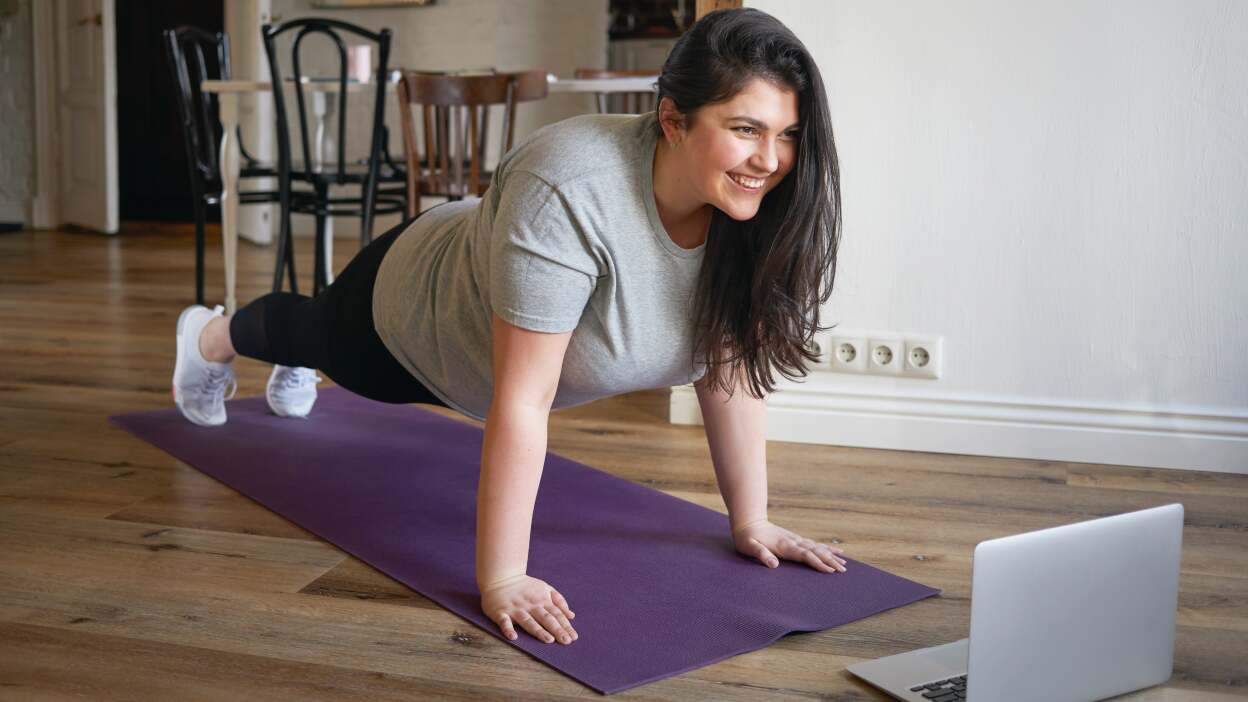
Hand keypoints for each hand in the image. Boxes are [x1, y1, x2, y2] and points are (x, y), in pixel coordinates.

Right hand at [480, 574, 577, 644]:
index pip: (556, 614)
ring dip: (538, 631)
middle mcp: (530, 605)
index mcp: (542, 600)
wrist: (501, 576)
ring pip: (528, 621)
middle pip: (545, 618)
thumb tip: (571, 616)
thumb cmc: (525, 585)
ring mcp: (515, 609)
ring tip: (549, 640)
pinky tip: (514, 637)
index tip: (573, 637)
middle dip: (556, 630)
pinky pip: (504, 622)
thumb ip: (559, 601)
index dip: (565, 625)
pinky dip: (508, 629)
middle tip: (566, 641)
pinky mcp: (500, 612)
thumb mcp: (545, 588)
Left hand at [732, 519, 847, 572]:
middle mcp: (793, 542)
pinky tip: (836, 551)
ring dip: (831, 555)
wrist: (748, 522)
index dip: (818, 563)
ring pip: (817, 548)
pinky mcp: (795, 540)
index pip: (805, 555)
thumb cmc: (746, 537)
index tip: (830, 571)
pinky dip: (826, 548)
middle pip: (816, 551)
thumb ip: (761, 554)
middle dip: (830, 560)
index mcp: (784, 546)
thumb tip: (774, 565)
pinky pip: (814, 545)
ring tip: (844, 563)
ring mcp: (795, 540)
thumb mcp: (749, 547)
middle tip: (843, 570)